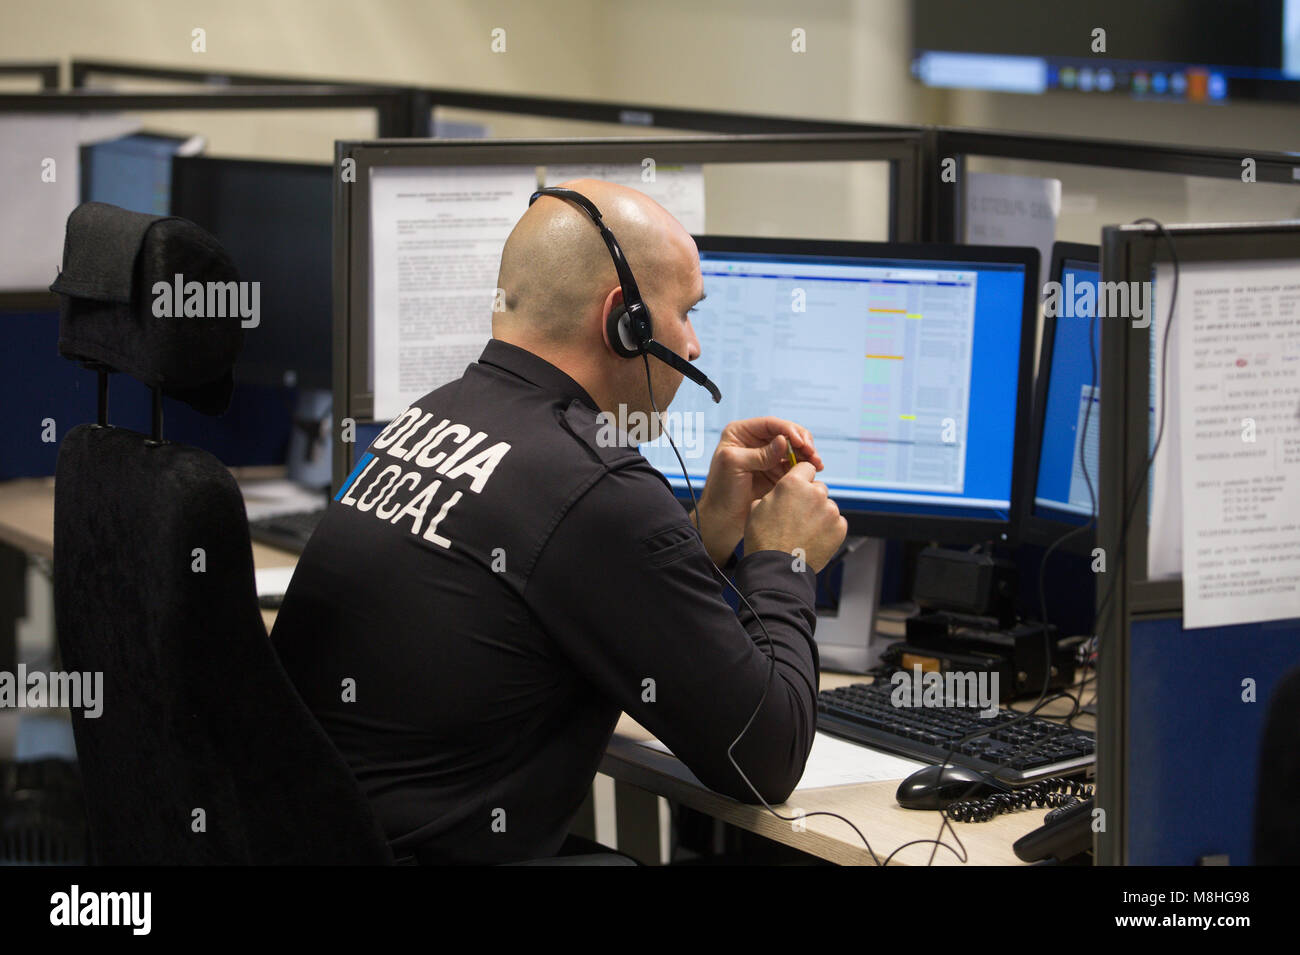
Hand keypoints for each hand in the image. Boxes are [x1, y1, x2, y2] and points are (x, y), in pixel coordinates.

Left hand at [691, 417, 823, 565]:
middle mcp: (755, 442)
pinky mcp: (776, 472)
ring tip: (817, 464)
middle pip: (786, 434)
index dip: (788, 430)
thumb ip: (760, 453)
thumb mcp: (735, 466)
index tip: (801, 442)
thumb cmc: (720, 491)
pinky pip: (795, 465)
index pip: (770, 424)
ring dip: (807, 455)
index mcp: (740, 433)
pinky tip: (813, 471)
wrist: (722, 519)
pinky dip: (805, 466)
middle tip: (812, 454)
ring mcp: (767, 457)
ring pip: (794, 449)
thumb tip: (783, 441)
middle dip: (802, 443)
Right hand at [744, 462, 846, 572]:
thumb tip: (782, 492)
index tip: (799, 487)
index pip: (806, 467)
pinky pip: (837, 522)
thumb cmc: (764, 540)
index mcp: (793, 484)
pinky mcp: (840, 528)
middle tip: (798, 516)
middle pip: (818, 487)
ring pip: (827, 506)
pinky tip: (813, 538)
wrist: (777, 569)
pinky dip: (828, 529)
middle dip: (810, 498)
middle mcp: (815, 494)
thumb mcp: (758, 507)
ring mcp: (830, 511)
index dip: (801, 477)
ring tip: (804, 531)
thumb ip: (776, 493)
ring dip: (819, 514)